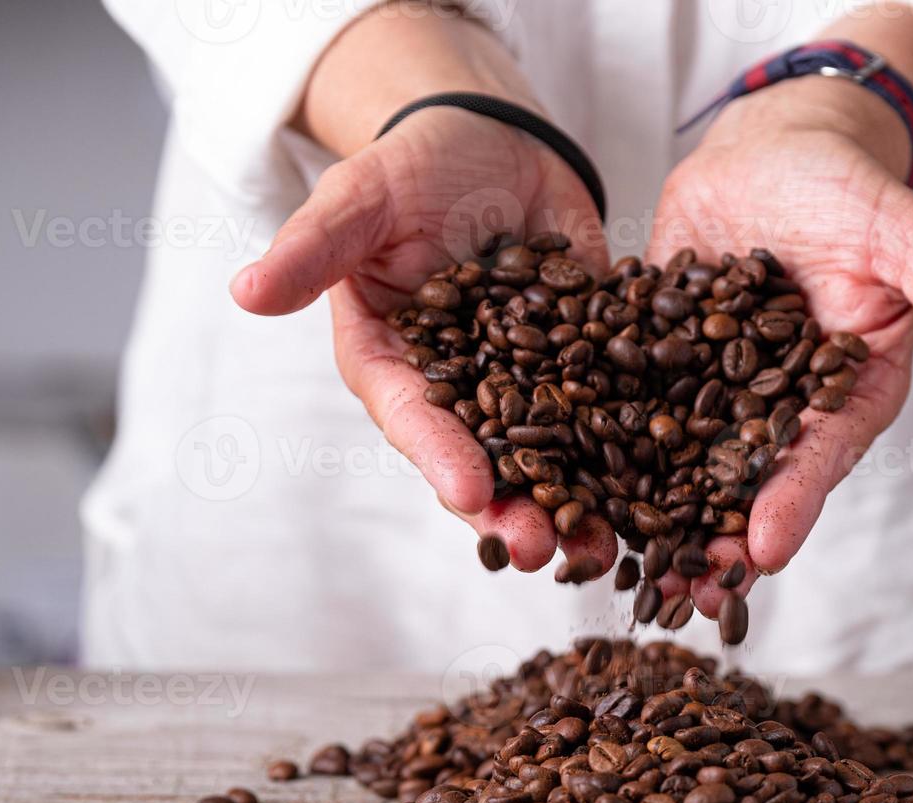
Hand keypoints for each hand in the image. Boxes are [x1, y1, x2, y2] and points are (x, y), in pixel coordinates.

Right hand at [231, 107, 612, 572]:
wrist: (492, 142)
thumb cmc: (411, 168)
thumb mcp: (360, 197)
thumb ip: (314, 247)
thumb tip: (245, 291)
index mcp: (395, 365)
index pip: (413, 419)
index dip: (440, 457)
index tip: (469, 493)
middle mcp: (459, 392)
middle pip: (484, 460)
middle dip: (512, 509)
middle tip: (541, 550)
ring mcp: (525, 385)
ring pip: (551, 455)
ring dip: (578, 503)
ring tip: (607, 547)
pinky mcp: (584, 366)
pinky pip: (612, 412)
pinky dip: (637, 448)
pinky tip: (667, 487)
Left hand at [647, 85, 912, 618]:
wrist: (776, 149)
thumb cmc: (849, 186)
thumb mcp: (903, 230)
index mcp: (847, 389)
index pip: (821, 455)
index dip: (795, 501)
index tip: (762, 551)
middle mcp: (781, 405)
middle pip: (749, 479)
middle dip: (717, 536)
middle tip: (685, 594)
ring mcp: (717, 390)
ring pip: (684, 459)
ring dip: (656, 511)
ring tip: (621, 567)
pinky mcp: (663, 363)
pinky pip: (631, 405)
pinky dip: (601, 442)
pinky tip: (567, 482)